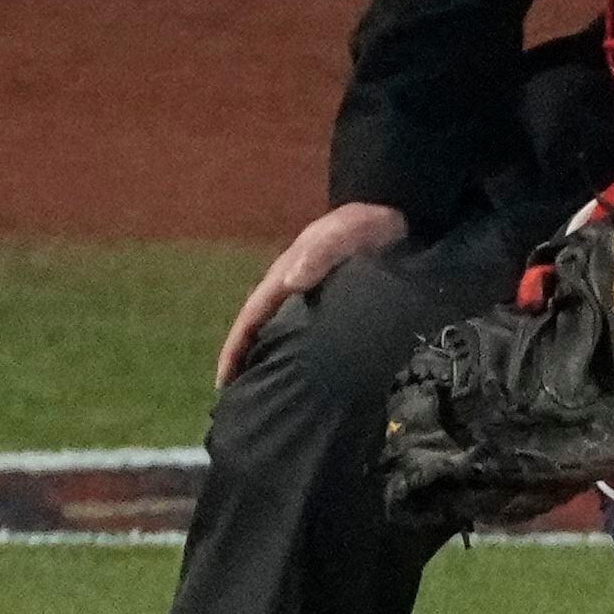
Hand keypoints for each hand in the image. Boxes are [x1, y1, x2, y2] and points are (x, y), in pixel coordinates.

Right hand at [218, 201, 410, 384]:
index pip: (250, 317)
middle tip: (240, 399)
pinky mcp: (331, 302)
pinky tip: (304, 375)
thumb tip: (289, 282)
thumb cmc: (362, 225)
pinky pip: (304, 332)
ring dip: (267, 359)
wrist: (390, 214)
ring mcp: (308, 295)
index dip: (235, 348)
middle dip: (244, 361)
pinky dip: (295, 352)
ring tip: (265, 394)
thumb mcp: (342, 235)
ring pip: (278, 332)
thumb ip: (319, 254)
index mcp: (284, 276)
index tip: (222, 381)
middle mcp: (289, 288)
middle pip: (258, 330)